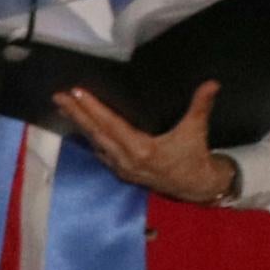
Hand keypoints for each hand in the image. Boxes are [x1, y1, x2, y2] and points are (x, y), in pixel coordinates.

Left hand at [59, 79, 237, 204]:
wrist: (197, 186)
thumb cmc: (194, 156)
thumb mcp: (196, 130)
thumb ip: (201, 106)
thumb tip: (212, 83)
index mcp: (142, 149)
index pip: (111, 124)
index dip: (93, 108)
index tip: (76, 93)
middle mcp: (126, 159)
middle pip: (95, 133)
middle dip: (76, 114)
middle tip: (58, 96)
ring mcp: (121, 168)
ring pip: (95, 143)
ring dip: (79, 124)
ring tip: (63, 107)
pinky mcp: (121, 172)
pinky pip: (100, 152)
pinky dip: (89, 138)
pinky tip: (79, 126)